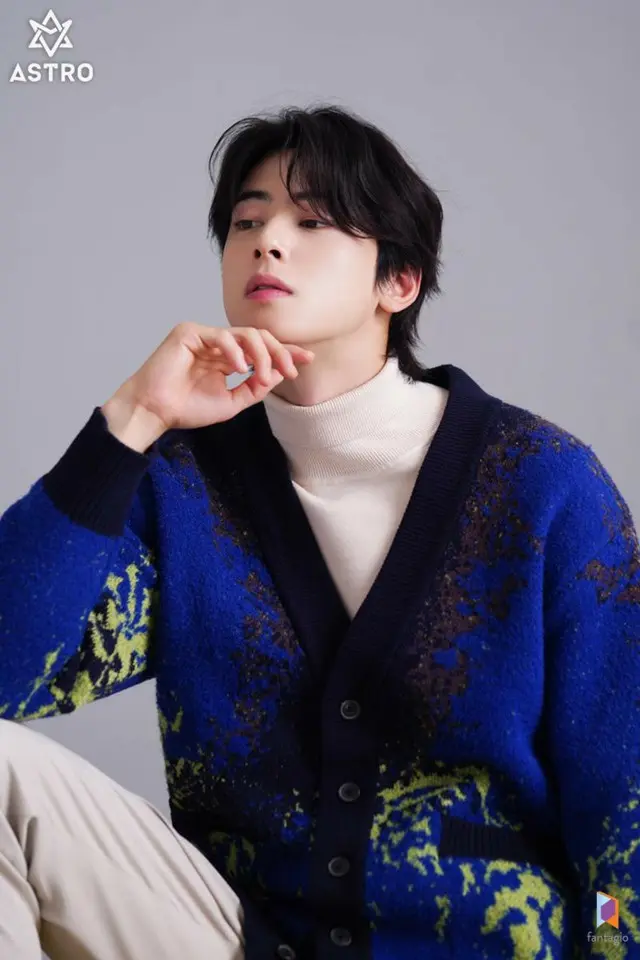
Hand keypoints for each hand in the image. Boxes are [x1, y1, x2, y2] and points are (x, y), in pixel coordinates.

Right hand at [101, 323, 313, 450]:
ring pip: (245, 334)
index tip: (307, 359)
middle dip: (280, 352)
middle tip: (291, 370)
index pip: (261, 349)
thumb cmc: (186, 408)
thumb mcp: (232, 402)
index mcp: (227, 358)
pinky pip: (221, 336)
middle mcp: (218, 345)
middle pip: (259, 337)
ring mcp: (204, 336)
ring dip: (262, 354)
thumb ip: (255, 387)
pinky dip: (235, 351)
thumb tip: (281, 373)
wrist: (156, 412)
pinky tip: (239, 368)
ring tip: (263, 375)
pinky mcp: (189, 333)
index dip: (285, 352)